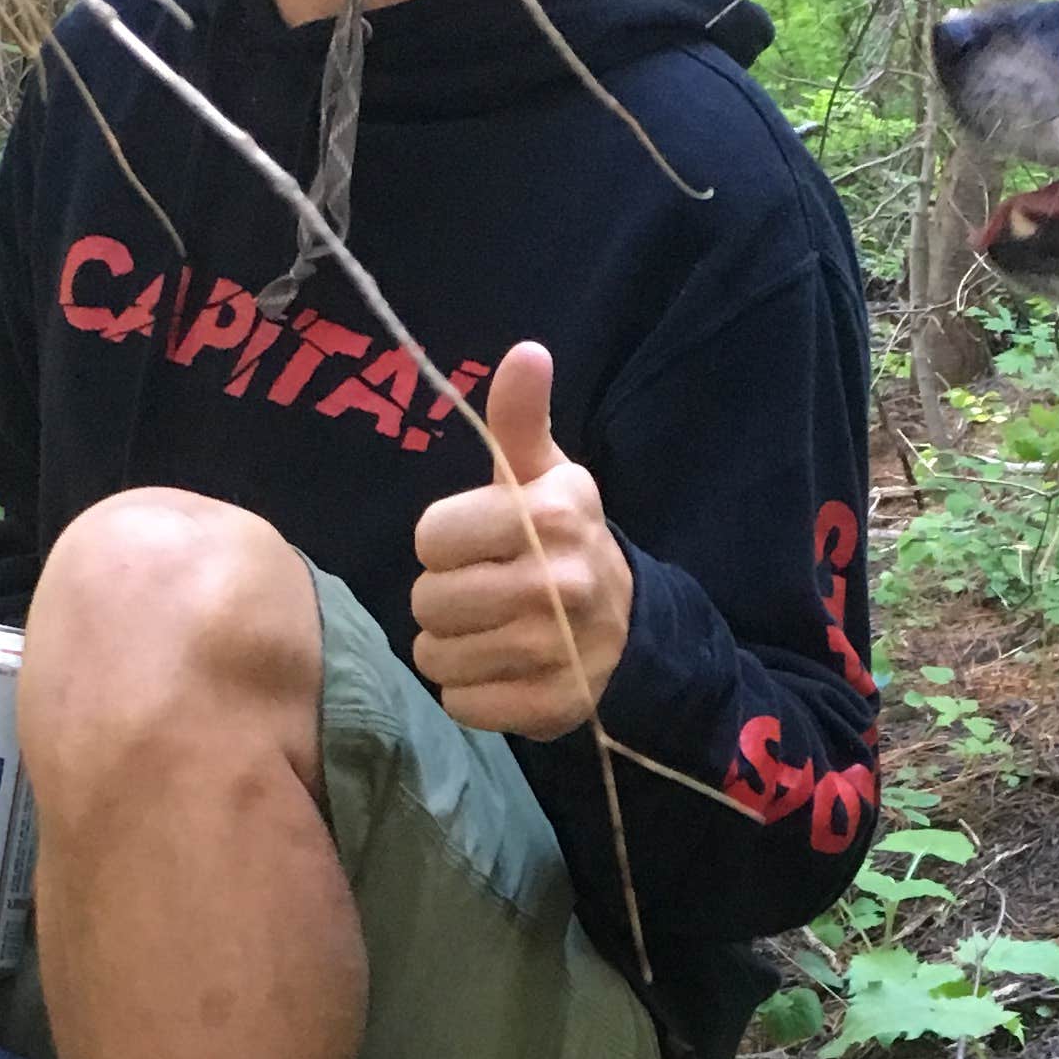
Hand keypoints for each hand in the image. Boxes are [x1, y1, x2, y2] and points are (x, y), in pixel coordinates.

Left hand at [409, 341, 633, 740]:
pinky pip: (462, 704)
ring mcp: (557, 650)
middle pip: (428, 601)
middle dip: (443, 600)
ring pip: (438, 657)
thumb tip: (526, 351)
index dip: (443, 543)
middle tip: (481, 594)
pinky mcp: (550, 707)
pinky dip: (472, 693)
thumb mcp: (544, 475)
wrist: (629, 629)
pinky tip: (503, 672)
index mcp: (552, 515)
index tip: (477, 545)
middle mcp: (559, 582)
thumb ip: (521, 417)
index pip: (431, 537)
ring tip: (490, 633)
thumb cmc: (563, 541)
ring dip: (452, 649)